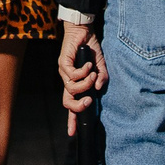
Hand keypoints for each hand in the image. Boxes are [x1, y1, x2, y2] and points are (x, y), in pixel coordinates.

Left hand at [57, 19, 105, 137]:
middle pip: (67, 102)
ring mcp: (64, 72)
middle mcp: (67, 80)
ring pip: (71, 89)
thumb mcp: (100, 67)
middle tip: (89, 101)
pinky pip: (73, 74)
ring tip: (93, 73)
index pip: (72, 105)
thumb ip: (101, 79)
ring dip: (85, 84)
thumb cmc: (90, 50)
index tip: (73, 133)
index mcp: (75, 84)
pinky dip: (83, 72)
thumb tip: (98, 89)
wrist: (83, 31)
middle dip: (78, 107)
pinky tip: (89, 65)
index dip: (72, 120)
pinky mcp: (63, 62)